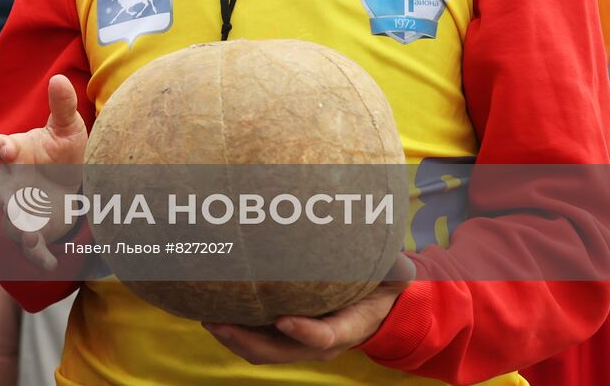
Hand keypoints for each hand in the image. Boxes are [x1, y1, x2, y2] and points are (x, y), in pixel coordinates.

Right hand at [0, 75, 88, 268]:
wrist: (71, 183)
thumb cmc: (64, 151)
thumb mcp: (67, 128)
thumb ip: (61, 106)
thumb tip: (58, 78)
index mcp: (17, 151)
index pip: (0, 147)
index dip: (1, 148)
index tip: (8, 148)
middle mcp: (12, 181)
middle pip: (1, 190)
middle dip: (6, 197)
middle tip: (14, 203)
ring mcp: (20, 208)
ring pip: (10, 220)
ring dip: (18, 229)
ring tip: (30, 236)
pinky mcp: (33, 229)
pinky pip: (30, 244)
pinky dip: (37, 255)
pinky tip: (51, 264)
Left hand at [203, 255, 415, 363]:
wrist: (378, 308)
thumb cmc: (380, 286)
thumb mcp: (393, 277)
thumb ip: (394, 269)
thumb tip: (401, 258)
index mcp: (349, 327)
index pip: (326, 336)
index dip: (305, 332)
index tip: (283, 318)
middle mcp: (322, 342)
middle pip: (281, 351)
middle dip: (247, 339)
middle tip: (219, 320)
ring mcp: (301, 343)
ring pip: (263, 351)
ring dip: (234, 338)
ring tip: (209, 317)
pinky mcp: (286, 337)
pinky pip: (258, 343)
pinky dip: (235, 332)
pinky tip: (216, 311)